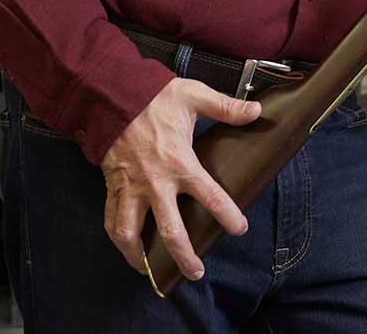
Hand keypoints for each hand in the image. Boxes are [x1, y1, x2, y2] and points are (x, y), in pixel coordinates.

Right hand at [100, 78, 260, 281]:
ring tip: (151, 271)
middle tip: (197, 272)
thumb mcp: (194, 96)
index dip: (228, 216)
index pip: (211, 197)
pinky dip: (117, 238)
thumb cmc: (153, 96)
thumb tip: (256, 110)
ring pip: (132, 234)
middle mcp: (155, 183)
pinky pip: (111, 219)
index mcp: (180, 163)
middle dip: (185, 257)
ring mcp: (131, 188)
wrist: (110, 94)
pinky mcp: (113, 186)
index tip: (239, 229)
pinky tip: (127, 247)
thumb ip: (226, 107)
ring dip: (142, 257)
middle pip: (171, 232)